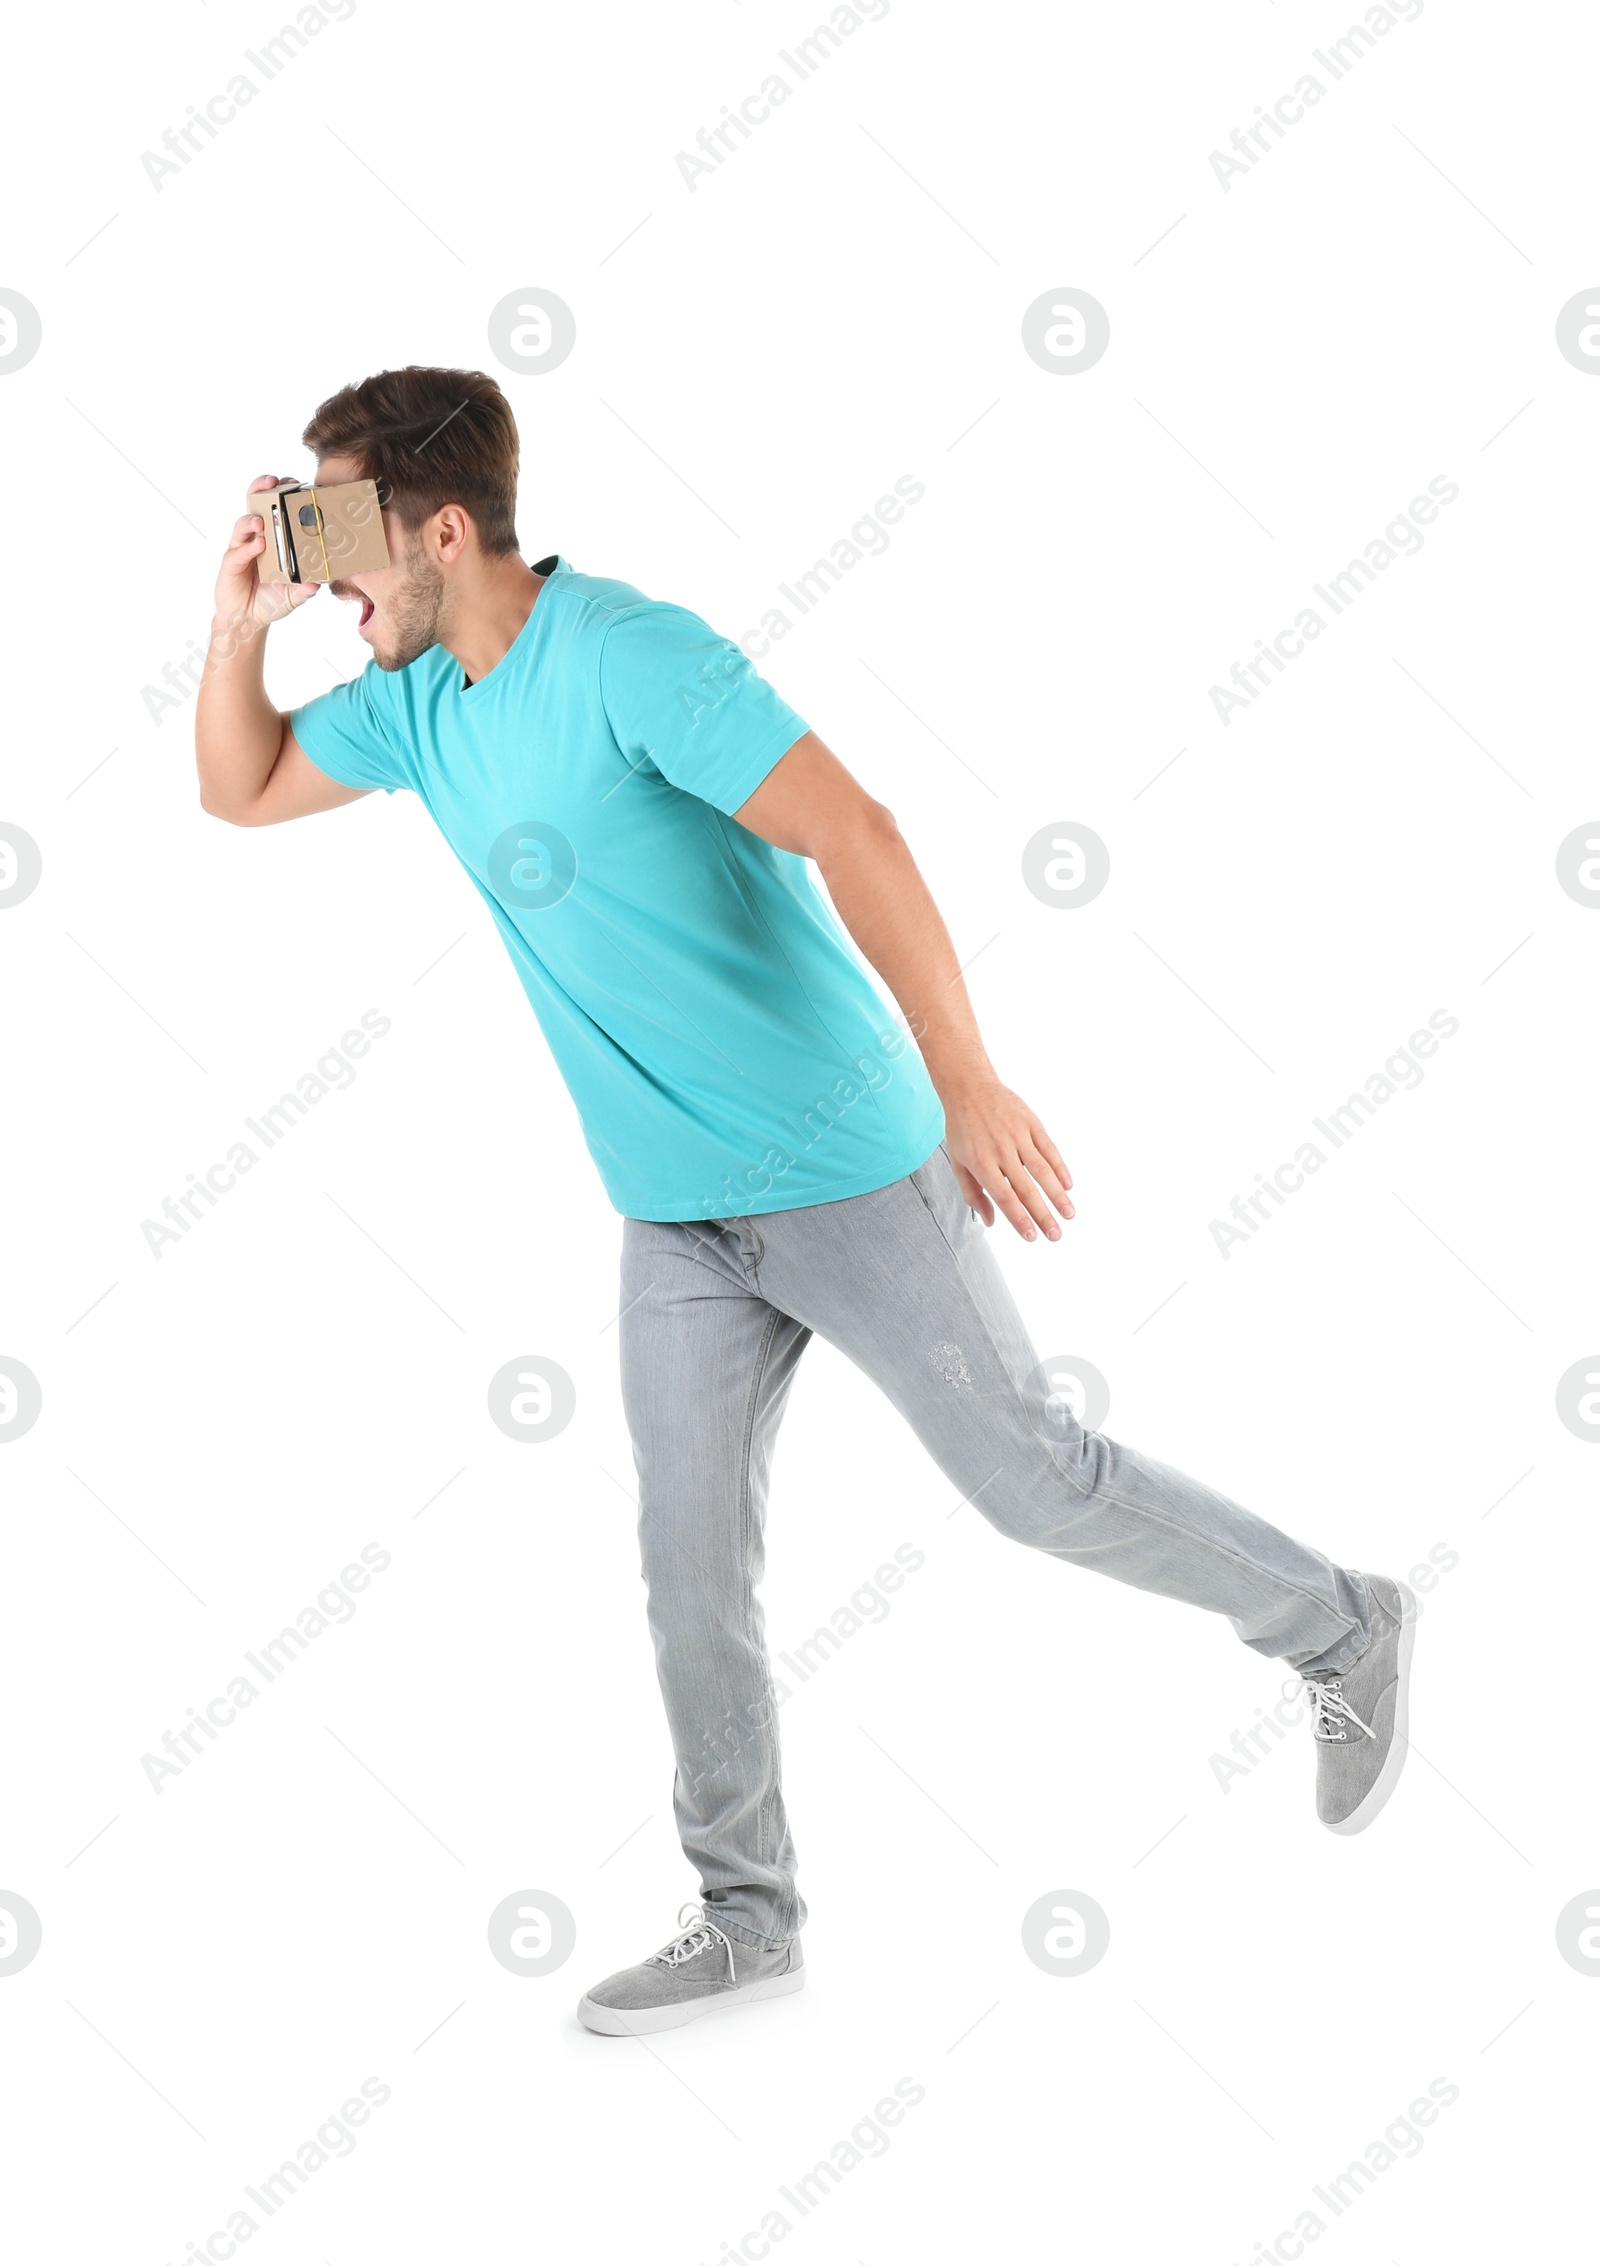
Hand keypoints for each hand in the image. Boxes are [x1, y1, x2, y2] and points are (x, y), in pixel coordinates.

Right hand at [211, 473, 321, 642]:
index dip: (281, 493)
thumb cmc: (270, 600)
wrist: (247, 620)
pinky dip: (248, 548)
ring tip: (262, 521)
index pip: (274, 509)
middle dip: (261, 490)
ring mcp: (241, 549)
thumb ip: (305, 589)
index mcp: (271, 539)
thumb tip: (320, 582)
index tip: (295, 482)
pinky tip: (258, 545)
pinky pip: (238, 553)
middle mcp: (254, 539)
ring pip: (243, 526)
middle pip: (254, 505)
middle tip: (274, 481)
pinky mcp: (230, 565)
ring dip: (252, 520)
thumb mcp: (293, 595)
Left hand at [941, 1075, 1072, 1241]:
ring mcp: (1018, 1135)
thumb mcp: (958, 1162)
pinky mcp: (1031, 1123)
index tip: (1032, 1237)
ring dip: (1057, 1195)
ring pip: (1042, 1170)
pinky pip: (1049, 1148)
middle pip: (1026, 1188)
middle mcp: (1001, 1150)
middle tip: (1056, 1235)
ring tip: (1069, 1214)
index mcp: (981, 1162)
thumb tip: (990, 1222)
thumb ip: (973, 1194)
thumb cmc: (962, 1129)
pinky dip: (1060, 1167)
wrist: (970, 1088)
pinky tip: (1068, 1185)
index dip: (1019, 1218)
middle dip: (1043, 1215)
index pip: (1004, 1196)